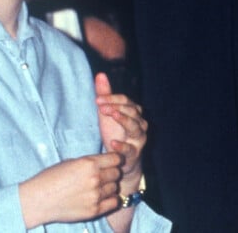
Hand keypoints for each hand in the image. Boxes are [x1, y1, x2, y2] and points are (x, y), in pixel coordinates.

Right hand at [19, 152, 122, 227]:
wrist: (39, 200)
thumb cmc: (51, 177)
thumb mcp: (72, 162)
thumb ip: (90, 162)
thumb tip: (105, 162)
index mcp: (89, 163)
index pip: (116, 159)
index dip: (115, 160)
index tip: (112, 162)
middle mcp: (95, 178)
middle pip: (117, 173)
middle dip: (113, 173)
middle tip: (105, 176)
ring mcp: (95, 195)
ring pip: (115, 187)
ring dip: (110, 186)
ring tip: (100, 187)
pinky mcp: (94, 211)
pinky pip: (114, 203)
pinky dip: (111, 200)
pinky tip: (104, 198)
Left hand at [95, 73, 146, 191]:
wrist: (122, 162)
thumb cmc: (115, 133)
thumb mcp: (108, 113)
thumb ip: (105, 95)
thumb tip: (100, 74)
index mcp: (134, 111)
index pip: (125, 100)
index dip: (112, 98)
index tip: (97, 99)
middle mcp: (140, 123)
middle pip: (131, 111)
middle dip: (116, 107)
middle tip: (101, 106)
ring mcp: (139, 138)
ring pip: (135, 127)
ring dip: (124, 120)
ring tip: (112, 115)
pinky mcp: (135, 154)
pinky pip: (130, 149)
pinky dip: (122, 146)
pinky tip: (113, 143)